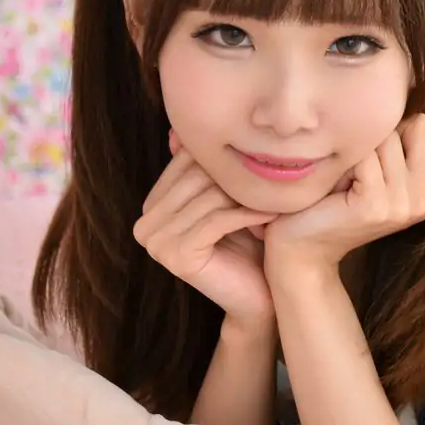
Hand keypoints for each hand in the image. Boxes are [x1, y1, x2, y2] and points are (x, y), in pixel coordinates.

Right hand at [134, 130, 278, 327]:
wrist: (259, 296)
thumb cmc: (249, 244)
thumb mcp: (229, 200)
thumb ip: (210, 169)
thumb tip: (187, 128)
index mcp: (152, 205)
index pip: (188, 161)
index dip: (227, 159)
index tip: (263, 160)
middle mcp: (145, 222)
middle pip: (197, 178)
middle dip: (238, 176)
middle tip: (277, 175)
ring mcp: (155, 242)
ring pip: (209, 198)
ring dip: (249, 196)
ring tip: (280, 195)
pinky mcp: (176, 256)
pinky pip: (217, 221)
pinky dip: (248, 215)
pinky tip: (273, 215)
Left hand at [263, 115, 424, 276]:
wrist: (304, 246)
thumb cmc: (339, 199)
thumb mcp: (386, 175)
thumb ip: (412, 151)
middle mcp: (423, 203)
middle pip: (423, 128)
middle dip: (393, 127)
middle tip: (369, 156)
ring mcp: (400, 206)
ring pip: (390, 137)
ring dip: (364, 144)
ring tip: (350, 172)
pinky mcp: (374, 205)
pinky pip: (366, 155)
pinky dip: (348, 159)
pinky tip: (338, 181)